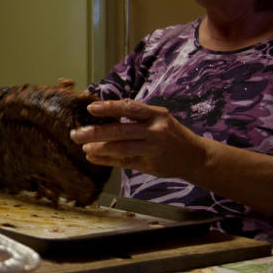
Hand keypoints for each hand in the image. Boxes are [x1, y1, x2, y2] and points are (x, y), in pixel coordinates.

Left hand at [69, 99, 206, 178]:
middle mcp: (155, 131)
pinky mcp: (149, 165)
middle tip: (76, 133)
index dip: (109, 108)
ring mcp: (152, 149)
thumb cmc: (171, 133)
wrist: (195, 157)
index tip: (91, 109)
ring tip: (84, 147)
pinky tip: (93, 157)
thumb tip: (104, 112)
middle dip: (95, 132)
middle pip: (121, 131)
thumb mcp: (159, 118)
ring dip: (99, 148)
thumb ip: (135, 116)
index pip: (130, 108)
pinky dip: (106, 160)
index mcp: (156, 115)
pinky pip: (124, 162)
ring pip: (121, 149)